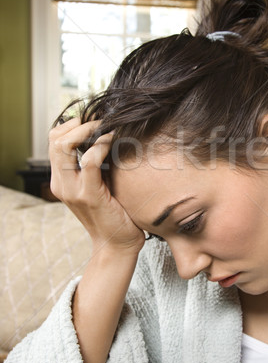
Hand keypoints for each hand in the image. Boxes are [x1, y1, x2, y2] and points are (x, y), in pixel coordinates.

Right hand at [49, 118, 144, 254]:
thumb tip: (109, 134)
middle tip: (102, 118)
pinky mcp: (89, 195)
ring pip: (65, 145)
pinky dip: (101, 145)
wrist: (117, 244)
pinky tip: (114, 141)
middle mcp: (61, 184)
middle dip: (80, 122)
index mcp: (61, 180)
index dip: (73, 124)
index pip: (55, 140)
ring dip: (88, 130)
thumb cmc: (114, 212)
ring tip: (107, 126)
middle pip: (56, 139)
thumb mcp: (100, 184)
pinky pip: (90, 161)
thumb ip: (97, 163)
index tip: (95, 118)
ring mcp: (72, 190)